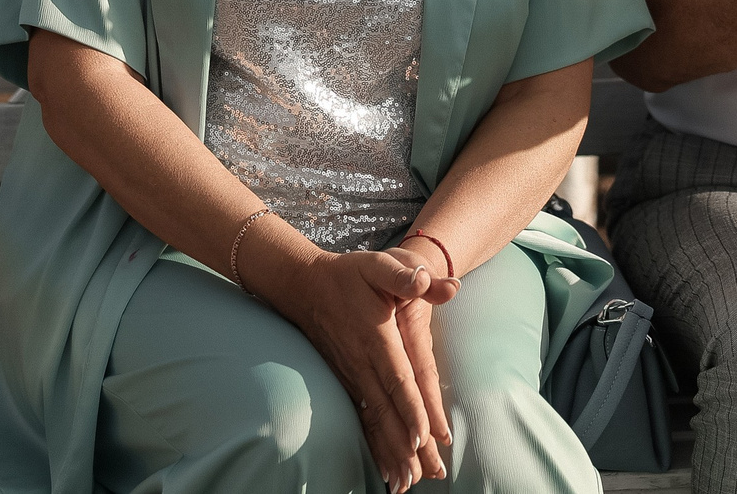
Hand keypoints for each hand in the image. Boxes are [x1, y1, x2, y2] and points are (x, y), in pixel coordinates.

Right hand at [273, 248, 451, 489]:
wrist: (304, 285)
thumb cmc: (348, 274)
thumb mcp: (380, 264)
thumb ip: (406, 274)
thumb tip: (433, 281)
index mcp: (376, 337)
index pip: (396, 377)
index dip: (409, 407)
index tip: (422, 436)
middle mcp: (362, 362)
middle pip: (386, 410)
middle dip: (403, 446)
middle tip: (422, 476)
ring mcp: (351, 375)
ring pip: (373, 420)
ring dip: (388, 452)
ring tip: (404, 483)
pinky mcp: (345, 381)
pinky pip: (361, 418)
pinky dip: (373, 444)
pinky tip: (383, 467)